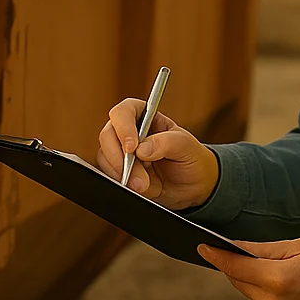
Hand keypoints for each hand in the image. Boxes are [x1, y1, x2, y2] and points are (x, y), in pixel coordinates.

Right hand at [95, 99, 219, 210]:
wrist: (194, 187)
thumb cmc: (192, 159)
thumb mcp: (186, 146)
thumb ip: (166, 143)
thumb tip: (142, 150)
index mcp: (146, 118)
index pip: (124, 112)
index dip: (123, 127)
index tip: (132, 147)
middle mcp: (130, 133)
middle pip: (108, 135)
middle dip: (120, 157)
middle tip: (139, 175)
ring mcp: (122, 153)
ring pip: (105, 157)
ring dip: (122, 174)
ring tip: (145, 185)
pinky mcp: (120, 172)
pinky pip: (108, 175)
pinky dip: (120, 183)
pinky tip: (139, 188)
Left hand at [197, 239, 299, 299]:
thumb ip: (265, 249)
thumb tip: (237, 247)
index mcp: (279, 281)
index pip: (236, 267)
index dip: (217, 256)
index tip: (202, 247)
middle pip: (242, 283)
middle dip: (240, 268)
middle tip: (243, 254)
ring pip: (254, 299)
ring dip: (257, 285)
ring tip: (280, 273)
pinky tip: (290, 291)